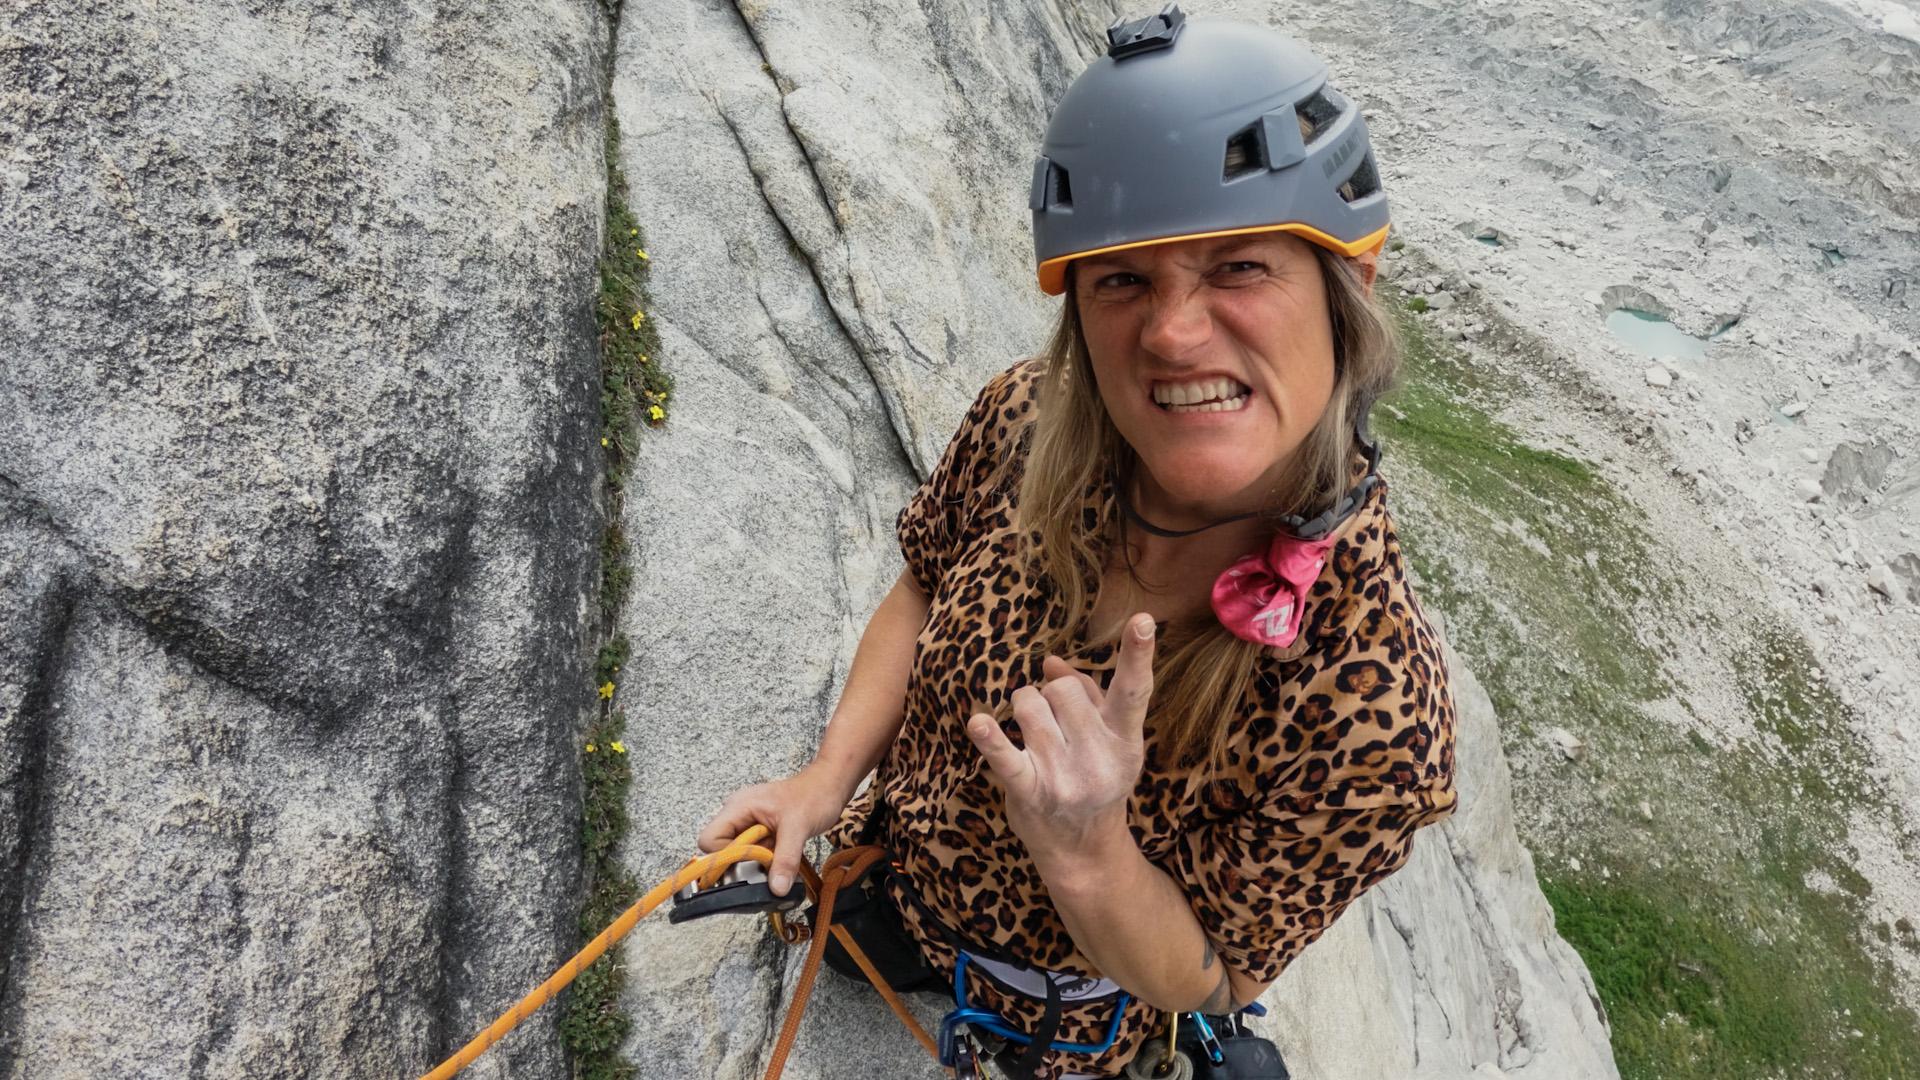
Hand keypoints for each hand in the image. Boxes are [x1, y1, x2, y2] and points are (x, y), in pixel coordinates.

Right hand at [697, 765, 853, 896]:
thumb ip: (785, 859)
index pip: (709, 840)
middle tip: (768, 859)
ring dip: (757, 861)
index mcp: (738, 807)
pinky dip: (766, 858)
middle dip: (744, 861)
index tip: (749, 862)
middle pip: (722, 850)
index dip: (725, 857)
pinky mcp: (760, 830)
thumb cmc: (814, 796)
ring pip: (739, 853)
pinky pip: (754, 851)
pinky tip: (781, 852)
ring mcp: (748, 822)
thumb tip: (777, 888)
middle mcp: (738, 814)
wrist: (830, 785)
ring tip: (778, 852)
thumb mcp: (798, 828)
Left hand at [965, 613, 1156, 859]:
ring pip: (1029, 704)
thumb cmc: (1095, 779)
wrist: (1082, 849)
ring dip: (1023, 710)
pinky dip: (990, 739)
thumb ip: (1086, 694)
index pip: (1134, 690)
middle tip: (1056, 723)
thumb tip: (1050, 661)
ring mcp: (1064, 775)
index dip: (1139, 654)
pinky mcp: (1031, 791)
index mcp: (1124, 739)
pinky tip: (979, 724)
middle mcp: (1099, 756)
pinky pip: (1005, 757)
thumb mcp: (1106, 740)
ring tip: (1032, 735)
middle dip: (1051, 695)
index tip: (1142, 619)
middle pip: (1062, 688)